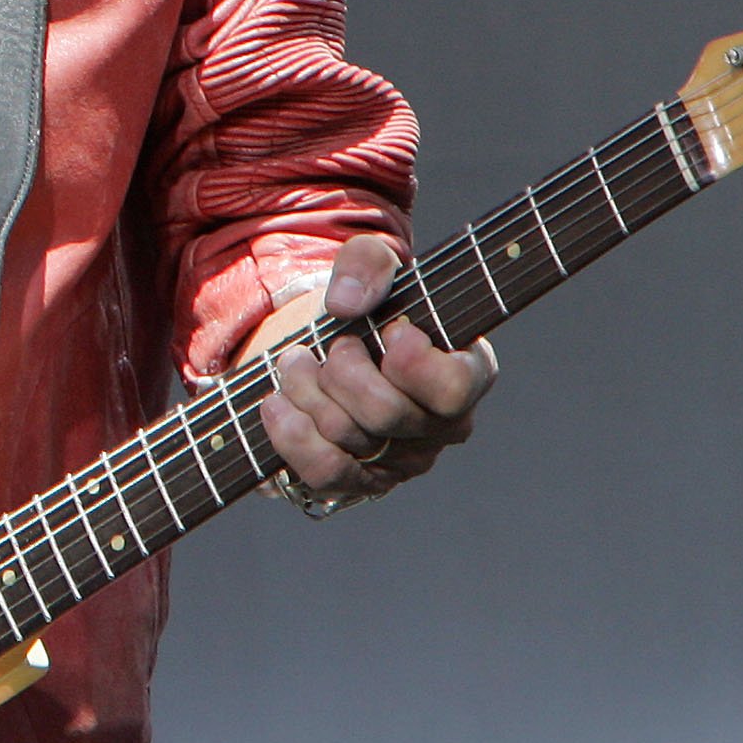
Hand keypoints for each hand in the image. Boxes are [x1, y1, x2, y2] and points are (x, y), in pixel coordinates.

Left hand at [255, 234, 497, 507]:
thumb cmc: (370, 306)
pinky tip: (276, 402)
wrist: (332, 341)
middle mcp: (442, 425)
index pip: (452, 388)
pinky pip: (326, 473)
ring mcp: (402, 459)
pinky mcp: (361, 479)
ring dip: (306, 391)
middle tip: (332, 345)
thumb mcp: (373, 266)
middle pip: (387, 414)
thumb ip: (367, 263)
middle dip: (342, 371)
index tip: (390, 330)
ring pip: (349, 440)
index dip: (414, 364)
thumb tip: (345, 302)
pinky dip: (291, 435)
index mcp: (466, 373)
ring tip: (294, 361)